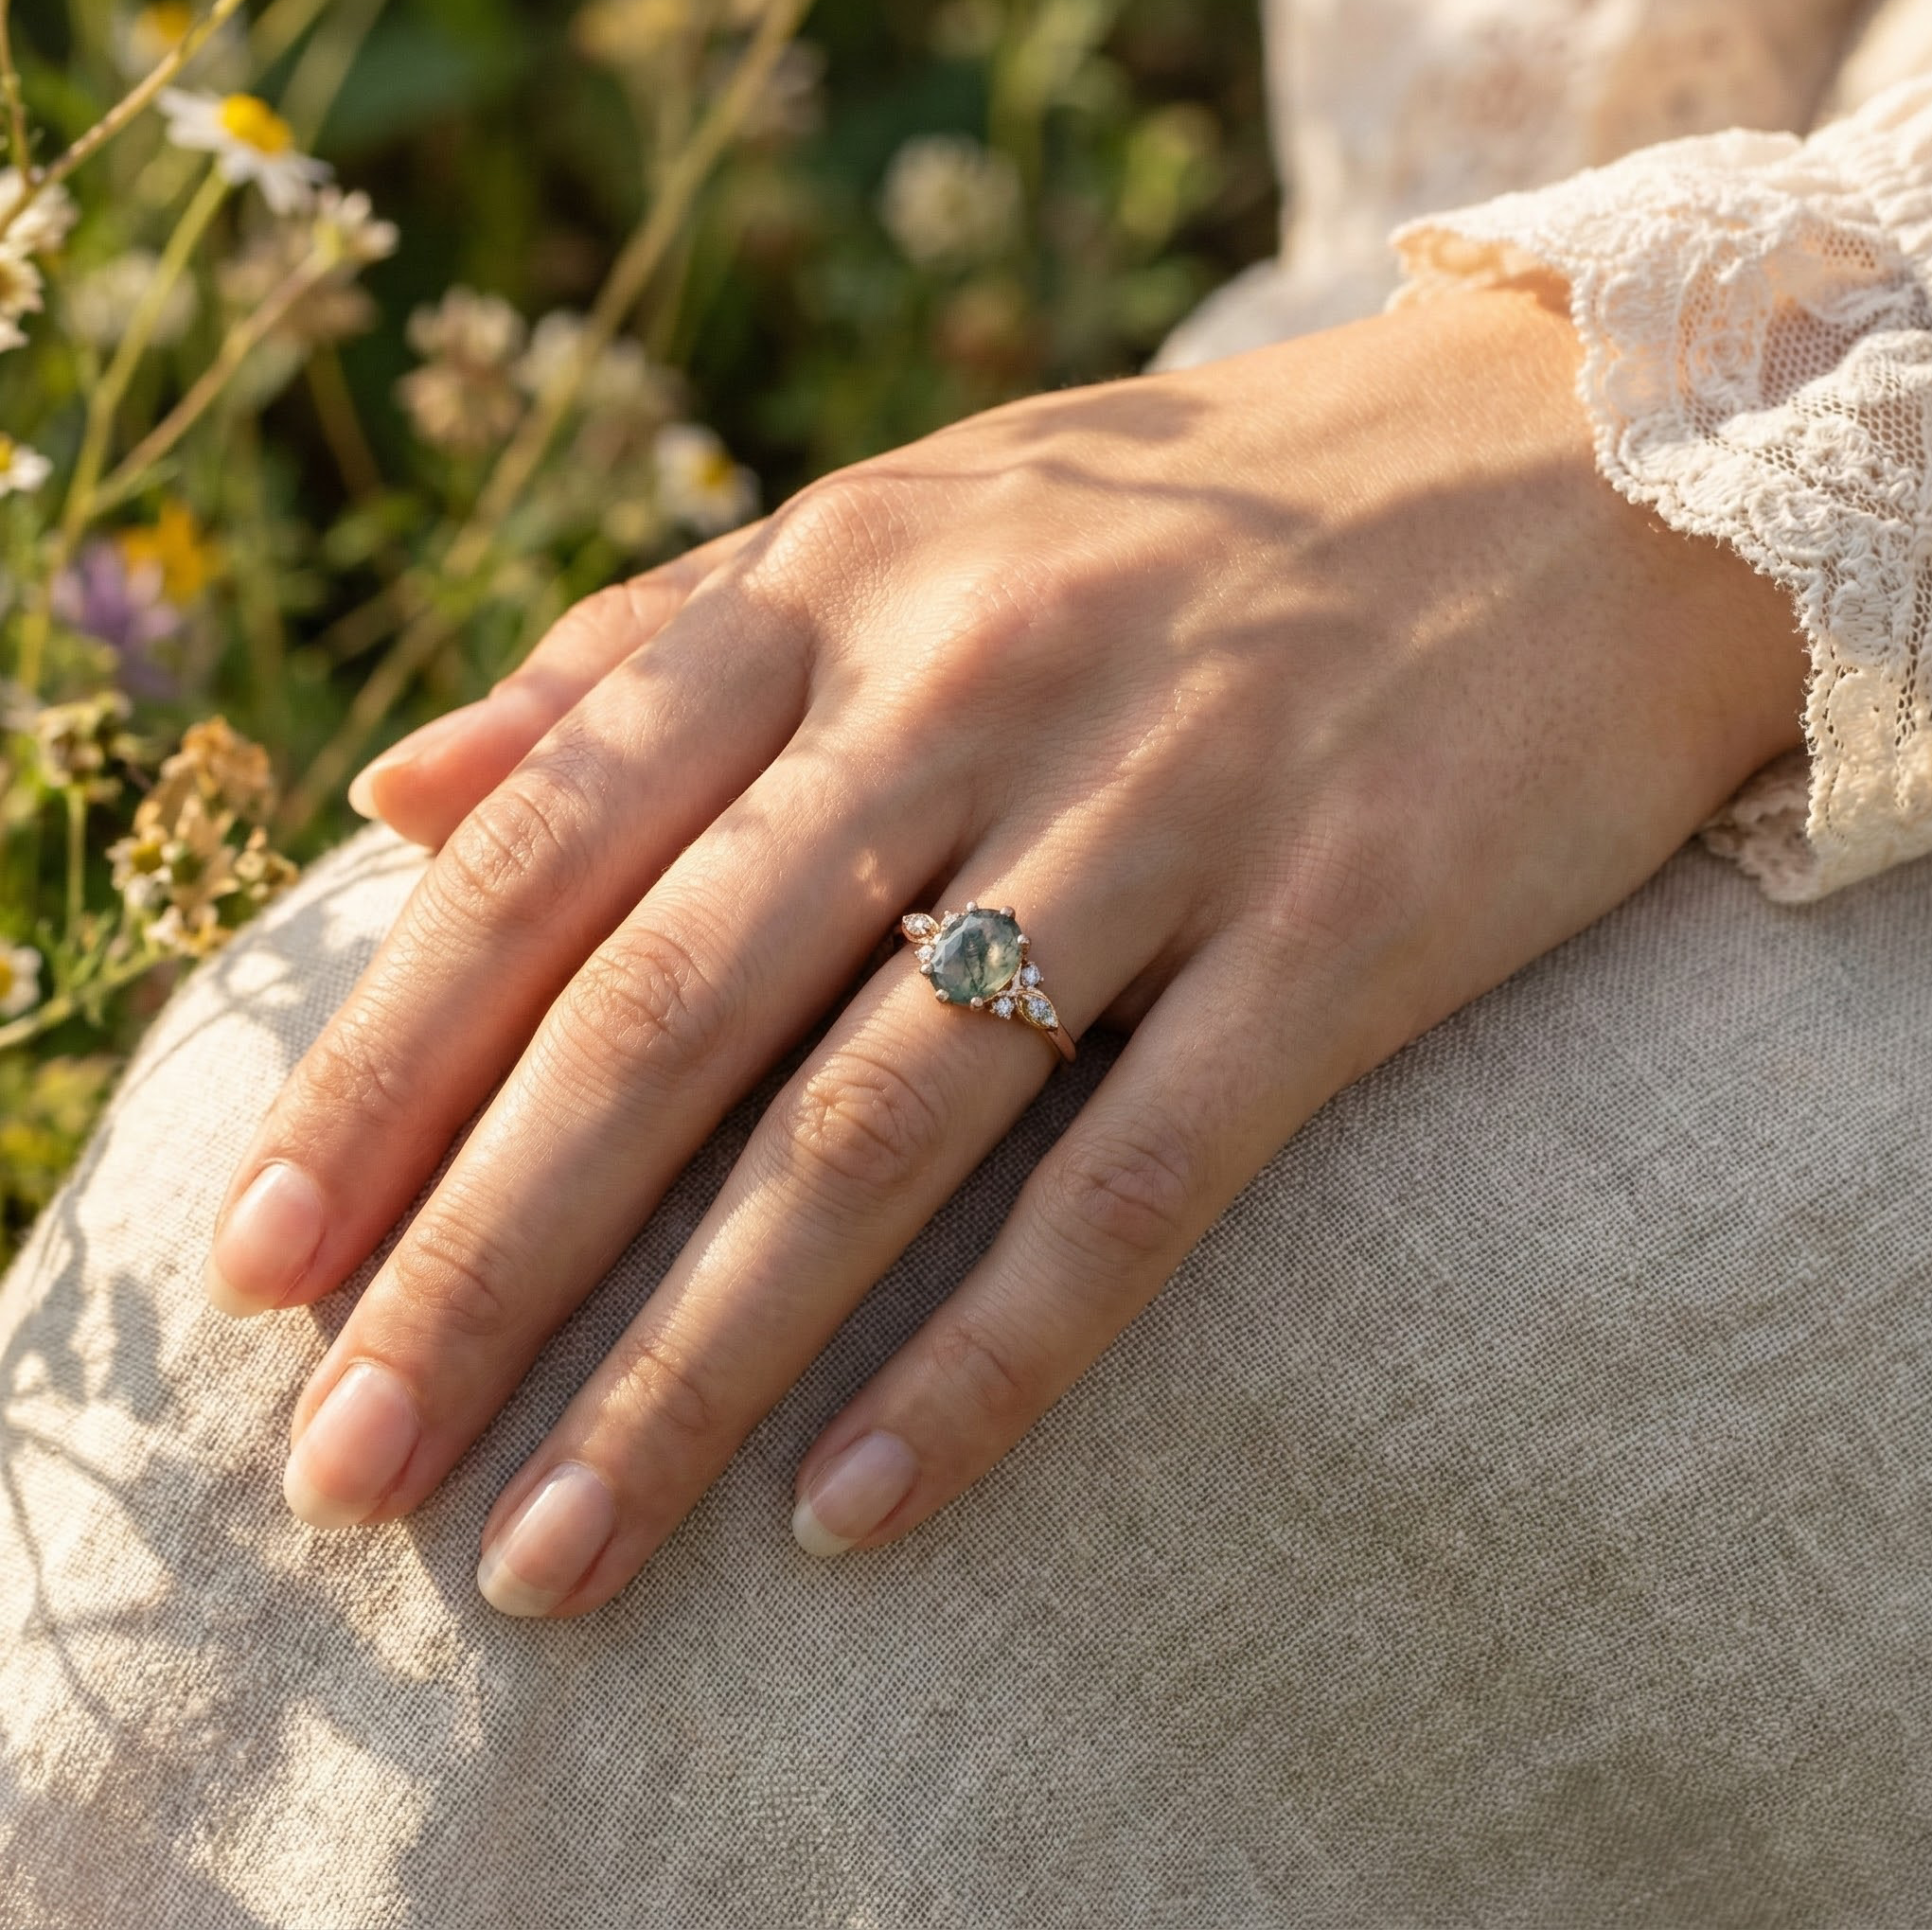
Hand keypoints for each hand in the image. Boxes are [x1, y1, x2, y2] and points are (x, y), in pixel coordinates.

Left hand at [205, 281, 1801, 1616]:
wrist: (1571, 470)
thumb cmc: (1193, 519)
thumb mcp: (903, 524)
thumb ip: (645, 650)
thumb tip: (400, 791)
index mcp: (839, 582)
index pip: (550, 846)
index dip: (387, 1063)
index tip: (265, 1256)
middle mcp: (977, 684)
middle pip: (670, 1013)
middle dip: (483, 1261)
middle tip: (345, 1471)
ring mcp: (1168, 809)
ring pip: (872, 1127)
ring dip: (690, 1365)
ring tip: (552, 1556)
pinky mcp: (1345, 929)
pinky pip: (1134, 1179)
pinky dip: (984, 1358)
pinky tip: (848, 1509)